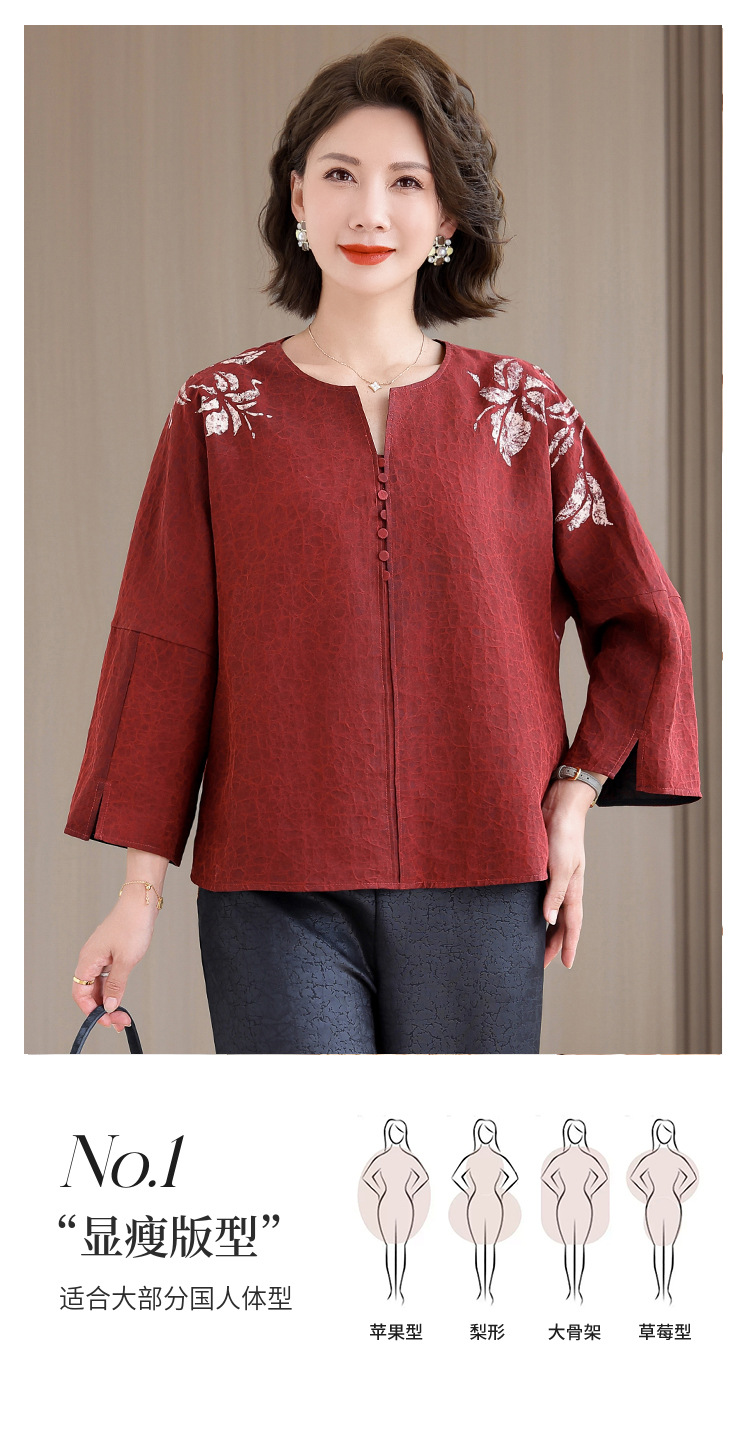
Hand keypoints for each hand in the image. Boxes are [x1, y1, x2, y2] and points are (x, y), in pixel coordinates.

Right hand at [72, 888, 159, 1029]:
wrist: (141, 903)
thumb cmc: (132, 925)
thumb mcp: (126, 960)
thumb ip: (116, 985)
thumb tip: (110, 1005)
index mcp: (88, 960)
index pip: (80, 993)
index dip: (91, 1010)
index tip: (105, 1020)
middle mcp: (90, 959)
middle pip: (89, 992)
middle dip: (102, 1009)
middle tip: (119, 1021)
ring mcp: (100, 956)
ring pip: (99, 986)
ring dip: (109, 1001)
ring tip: (122, 1014)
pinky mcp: (110, 953)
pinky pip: (106, 977)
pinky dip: (113, 989)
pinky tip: (122, 996)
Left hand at [540, 778, 596, 968]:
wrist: (558, 806)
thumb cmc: (563, 836)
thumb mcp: (560, 867)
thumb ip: (555, 894)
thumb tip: (549, 920)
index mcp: (573, 889)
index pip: (572, 925)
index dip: (569, 945)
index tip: (567, 965)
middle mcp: (564, 886)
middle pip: (560, 923)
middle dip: (553, 944)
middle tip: (541, 964)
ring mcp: (554, 878)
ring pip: (550, 911)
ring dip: (543, 930)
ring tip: (531, 945)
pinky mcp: (542, 869)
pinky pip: (540, 896)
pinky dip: (535, 909)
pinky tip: (526, 914)